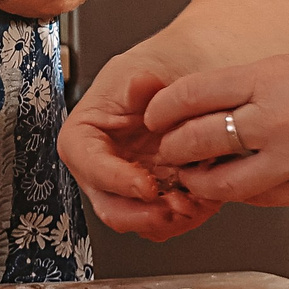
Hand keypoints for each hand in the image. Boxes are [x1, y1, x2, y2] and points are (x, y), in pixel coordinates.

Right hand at [58, 50, 223, 239]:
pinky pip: (164, 221)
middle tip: (170, 208)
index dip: (112, 178)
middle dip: (139, 214)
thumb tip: (140, 86)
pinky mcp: (158, 195)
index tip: (145, 184)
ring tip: (192, 205)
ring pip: (137, 219)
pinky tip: (203, 201)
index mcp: (87, 133)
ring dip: (165, 220)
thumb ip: (140, 83)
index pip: (86, 161)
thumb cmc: (157, 71)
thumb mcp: (144, 68)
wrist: (189, 76)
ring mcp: (130, 184)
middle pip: (107, 203)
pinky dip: (184, 218)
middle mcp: (104, 164)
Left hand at [148, 47, 288, 206]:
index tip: (154, 115)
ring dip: (200, 181)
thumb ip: (249, 89)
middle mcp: (274, 120)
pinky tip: (240, 184)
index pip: (190, 94)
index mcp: (267, 79)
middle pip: (195, 140)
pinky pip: (260, 197)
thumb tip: (206, 109)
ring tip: (195, 175)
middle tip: (168, 150)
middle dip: (172, 149)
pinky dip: (242, 193)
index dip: (162, 109)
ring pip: (222, 182)